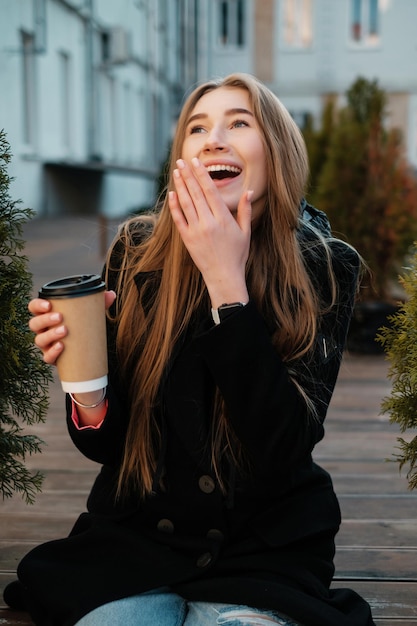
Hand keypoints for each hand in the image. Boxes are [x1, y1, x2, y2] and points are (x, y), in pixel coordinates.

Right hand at [28, 291, 115, 364]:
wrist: (86, 351)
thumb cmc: (82, 327)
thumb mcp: (90, 314)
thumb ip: (99, 303)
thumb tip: (111, 294)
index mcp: (47, 315)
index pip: (34, 308)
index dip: (37, 305)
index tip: (48, 304)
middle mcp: (43, 330)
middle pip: (34, 323)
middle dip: (45, 319)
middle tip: (60, 317)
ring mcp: (46, 345)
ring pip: (39, 340)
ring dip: (50, 335)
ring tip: (64, 330)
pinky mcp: (52, 358)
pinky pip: (47, 357)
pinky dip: (52, 352)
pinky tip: (61, 347)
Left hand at [168, 158, 251, 306]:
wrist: (224, 276)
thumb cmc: (237, 255)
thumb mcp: (245, 232)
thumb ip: (245, 210)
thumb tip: (249, 191)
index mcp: (224, 219)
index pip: (210, 191)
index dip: (202, 175)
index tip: (196, 162)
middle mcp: (209, 223)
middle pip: (196, 193)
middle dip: (188, 175)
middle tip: (182, 161)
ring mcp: (196, 231)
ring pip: (186, 203)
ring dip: (180, 186)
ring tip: (176, 172)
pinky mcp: (187, 239)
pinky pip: (179, 219)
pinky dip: (174, 206)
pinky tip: (172, 194)